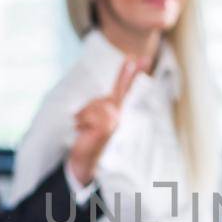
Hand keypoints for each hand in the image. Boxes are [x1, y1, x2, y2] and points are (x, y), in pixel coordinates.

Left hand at [67, 58, 139, 185]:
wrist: (83, 163)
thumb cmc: (88, 139)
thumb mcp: (94, 120)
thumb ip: (102, 107)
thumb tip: (108, 101)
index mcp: (117, 112)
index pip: (126, 90)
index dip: (133, 75)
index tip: (140, 59)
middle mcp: (120, 116)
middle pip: (121, 91)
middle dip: (128, 74)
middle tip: (135, 58)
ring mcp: (114, 122)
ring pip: (97, 104)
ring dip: (84, 114)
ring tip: (83, 127)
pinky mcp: (106, 127)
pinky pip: (89, 114)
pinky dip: (81, 120)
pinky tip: (82, 131)